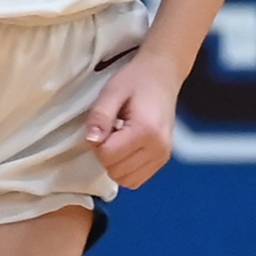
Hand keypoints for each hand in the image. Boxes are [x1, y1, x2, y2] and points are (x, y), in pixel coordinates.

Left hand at [85, 46, 180, 189]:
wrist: (163, 74)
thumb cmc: (136, 80)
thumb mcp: (112, 92)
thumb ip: (100, 117)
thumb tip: (91, 141)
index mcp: (146, 130)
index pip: (108, 156)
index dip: (97, 143)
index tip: (102, 126)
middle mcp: (159, 148)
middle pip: (117, 171)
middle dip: (106, 154)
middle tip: (111, 131)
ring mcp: (164, 156)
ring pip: (127, 180)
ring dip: (115, 164)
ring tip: (119, 139)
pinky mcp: (163, 159)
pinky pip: (137, 179)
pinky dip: (126, 169)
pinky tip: (126, 148)